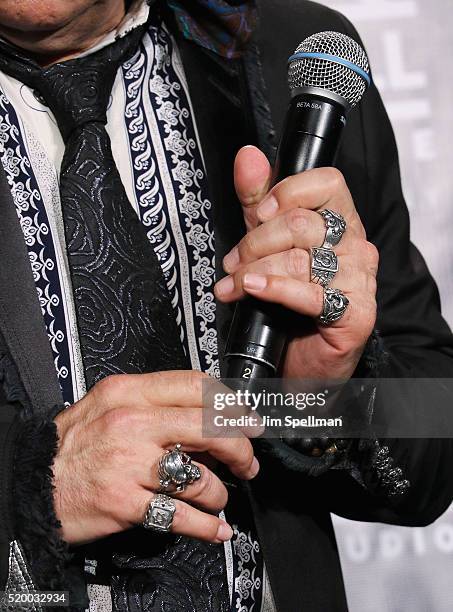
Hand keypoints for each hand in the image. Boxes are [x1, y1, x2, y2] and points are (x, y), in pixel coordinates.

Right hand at [53, 370, 259, 544]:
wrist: (31, 480)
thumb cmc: (74, 444)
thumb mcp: (108, 404)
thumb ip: (153, 403)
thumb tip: (204, 415)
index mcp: (130, 392)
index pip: (196, 386)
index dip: (231, 404)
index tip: (247, 419)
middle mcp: (131, 422)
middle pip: (208, 428)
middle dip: (239, 447)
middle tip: (247, 461)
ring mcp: (128, 463)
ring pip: (199, 476)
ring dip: (219, 492)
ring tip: (218, 497)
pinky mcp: (124, 502)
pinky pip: (180, 515)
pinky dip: (206, 525)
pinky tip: (215, 528)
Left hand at [214, 146, 377, 379]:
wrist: (302, 362)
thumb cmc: (289, 304)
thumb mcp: (269, 245)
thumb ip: (258, 201)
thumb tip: (248, 156)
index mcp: (342, 222)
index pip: (326, 183)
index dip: (285, 193)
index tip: (257, 213)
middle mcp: (356, 246)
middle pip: (303, 223)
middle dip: (255, 242)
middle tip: (234, 262)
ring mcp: (360, 280)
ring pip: (300, 257)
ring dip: (254, 270)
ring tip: (233, 283)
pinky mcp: (355, 313)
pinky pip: (310, 293)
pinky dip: (274, 289)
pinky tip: (252, 290)